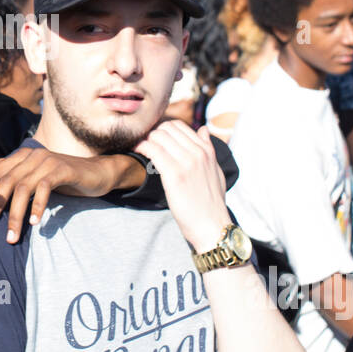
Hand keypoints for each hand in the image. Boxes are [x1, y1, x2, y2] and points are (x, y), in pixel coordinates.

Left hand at [0, 148, 127, 242]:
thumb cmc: (61, 176)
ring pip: (23, 188)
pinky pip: (45, 188)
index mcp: (21, 156)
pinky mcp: (62, 169)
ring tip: (10, 236)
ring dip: (15, 214)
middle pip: (6, 181)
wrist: (96, 173)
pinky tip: (35, 224)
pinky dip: (38, 206)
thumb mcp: (32, 174)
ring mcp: (47, 161)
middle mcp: (31, 155)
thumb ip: (7, 170)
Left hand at [133, 121, 229, 250]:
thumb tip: (203, 129)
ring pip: (158, 136)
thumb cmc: (211, 202)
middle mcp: (198, 153)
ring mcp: (186, 162)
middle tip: (142, 143)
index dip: (161, 129)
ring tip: (137, 147)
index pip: (179, 125)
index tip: (153, 138)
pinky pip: (153, 150)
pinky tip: (136, 152)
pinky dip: (141, 147)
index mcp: (206, 150)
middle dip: (151, 133)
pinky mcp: (174, 174)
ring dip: (144, 139)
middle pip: (166, 128)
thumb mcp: (215, 171)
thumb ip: (208, 149)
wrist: (211, 226)